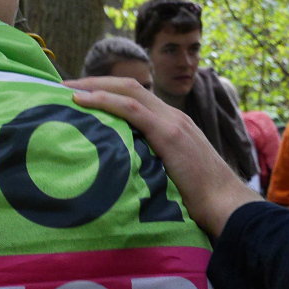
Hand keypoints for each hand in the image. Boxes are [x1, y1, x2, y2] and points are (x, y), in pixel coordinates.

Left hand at [64, 76, 262, 236]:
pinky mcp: (169, 133)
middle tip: (64, 86)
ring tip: (66, 89)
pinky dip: (104, 101)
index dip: (106, 92)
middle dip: (94, 83)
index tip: (79, 96)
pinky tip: (81, 101)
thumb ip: (148, 165)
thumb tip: (121, 173)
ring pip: (128, 91)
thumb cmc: (197, 201)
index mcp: (172, 124)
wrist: (224, 204)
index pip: (135, 97)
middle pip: (128, 87)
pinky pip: (132, 108)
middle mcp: (172, 116)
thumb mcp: (167, 176)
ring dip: (94, 87)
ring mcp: (172, 122)